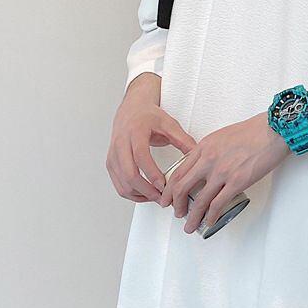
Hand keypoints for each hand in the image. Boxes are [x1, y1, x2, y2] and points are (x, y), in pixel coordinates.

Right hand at [106, 73, 197, 202]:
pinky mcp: (111, 163)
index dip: (151, 173)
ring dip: (140, 195)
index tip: (164, 185)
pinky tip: (146, 195)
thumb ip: (183, 140)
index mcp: (135, 132)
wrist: (132, 109)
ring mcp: (114, 155)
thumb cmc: (149, 116)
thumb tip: (197, 155)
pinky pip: (119, 185)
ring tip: (157, 197)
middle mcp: (121, 144)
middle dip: (147, 191)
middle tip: (163, 198)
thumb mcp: (169, 124)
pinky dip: (132, 194)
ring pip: (123, 183)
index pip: (141, 156)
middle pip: (129, 174)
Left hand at [161, 112, 290, 232]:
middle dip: (176, 204)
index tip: (168, 197)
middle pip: (182, 187)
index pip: (178, 171)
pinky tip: (210, 221)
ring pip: (199, 201)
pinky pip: (218, 205)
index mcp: (203, 147)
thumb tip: (202, 166)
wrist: (273, 130)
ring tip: (190, 225)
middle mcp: (208, 160)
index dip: (170, 189)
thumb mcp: (221, 136)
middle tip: (177, 213)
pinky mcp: (237, 182)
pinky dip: (211, 216)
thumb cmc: (252, 131)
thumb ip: (208, 151)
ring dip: (192, 217)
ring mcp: (222, 172)